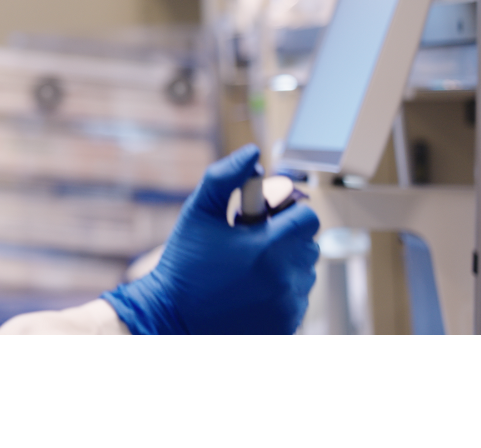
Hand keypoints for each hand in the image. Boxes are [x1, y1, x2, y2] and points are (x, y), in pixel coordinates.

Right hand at [102, 145, 319, 333]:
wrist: (171, 317)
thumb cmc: (184, 262)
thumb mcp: (198, 212)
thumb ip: (226, 177)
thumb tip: (254, 153)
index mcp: (267, 247)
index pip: (307, 217)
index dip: (285, 213)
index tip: (262, 219)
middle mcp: (285, 279)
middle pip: (309, 244)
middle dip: (285, 237)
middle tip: (250, 242)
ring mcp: (288, 308)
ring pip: (305, 272)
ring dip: (285, 264)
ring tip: (249, 267)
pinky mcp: (286, 327)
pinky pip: (298, 300)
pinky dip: (281, 291)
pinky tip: (250, 290)